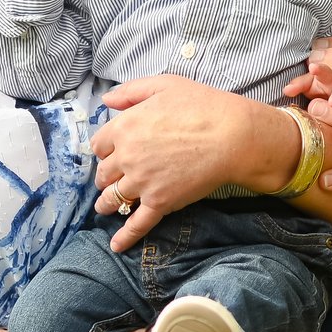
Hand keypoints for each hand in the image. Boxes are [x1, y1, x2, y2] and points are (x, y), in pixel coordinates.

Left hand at [92, 77, 295, 251]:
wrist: (232, 134)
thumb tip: (107, 103)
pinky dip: (125, 237)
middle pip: (104, 173)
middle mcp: (126, 156)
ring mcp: (142, 182)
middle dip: (106, 176)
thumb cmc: (203, 105)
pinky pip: (137, 223)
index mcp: (124, 127)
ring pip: (114, 198)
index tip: (112, 153)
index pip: (100, 145)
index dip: (106, 149)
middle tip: (113, 179)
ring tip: (106, 207)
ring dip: (107, 204)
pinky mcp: (160, 202)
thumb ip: (132, 92)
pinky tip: (117, 246)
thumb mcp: (164, 85)